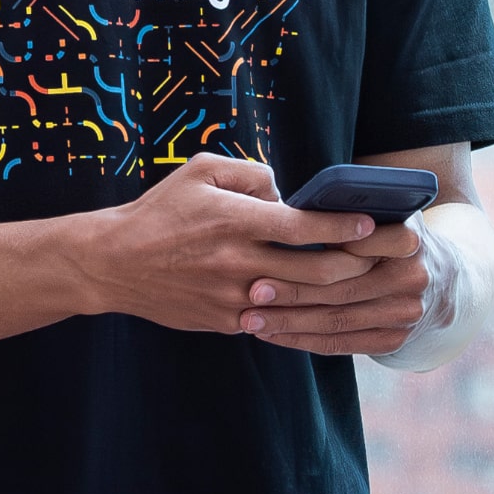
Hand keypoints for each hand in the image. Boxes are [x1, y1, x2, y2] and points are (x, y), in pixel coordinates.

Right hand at [77, 156, 376, 337]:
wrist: (112, 262)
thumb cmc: (161, 211)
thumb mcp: (201, 171)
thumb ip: (250, 175)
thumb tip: (288, 194)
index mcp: (235, 220)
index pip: (305, 226)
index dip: (344, 227)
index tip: (370, 223)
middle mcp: (238, 262)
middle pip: (317, 272)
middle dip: (359, 265)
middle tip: (381, 257)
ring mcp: (233, 297)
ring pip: (302, 302)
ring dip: (337, 294)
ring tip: (361, 281)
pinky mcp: (226, 322)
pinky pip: (275, 318)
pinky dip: (298, 310)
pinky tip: (317, 302)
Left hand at [239, 208, 434, 354]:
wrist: (440, 278)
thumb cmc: (389, 235)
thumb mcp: (380, 213)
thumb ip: (348, 210)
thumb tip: (292, 206)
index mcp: (408, 237)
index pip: (356, 245)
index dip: (313, 249)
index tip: (272, 248)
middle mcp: (412, 277)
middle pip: (340, 288)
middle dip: (291, 292)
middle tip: (251, 291)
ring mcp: (406, 313)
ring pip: (336, 320)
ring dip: (289, 323)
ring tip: (250, 319)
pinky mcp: (394, 340)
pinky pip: (340, 344)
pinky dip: (303, 341)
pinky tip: (273, 335)